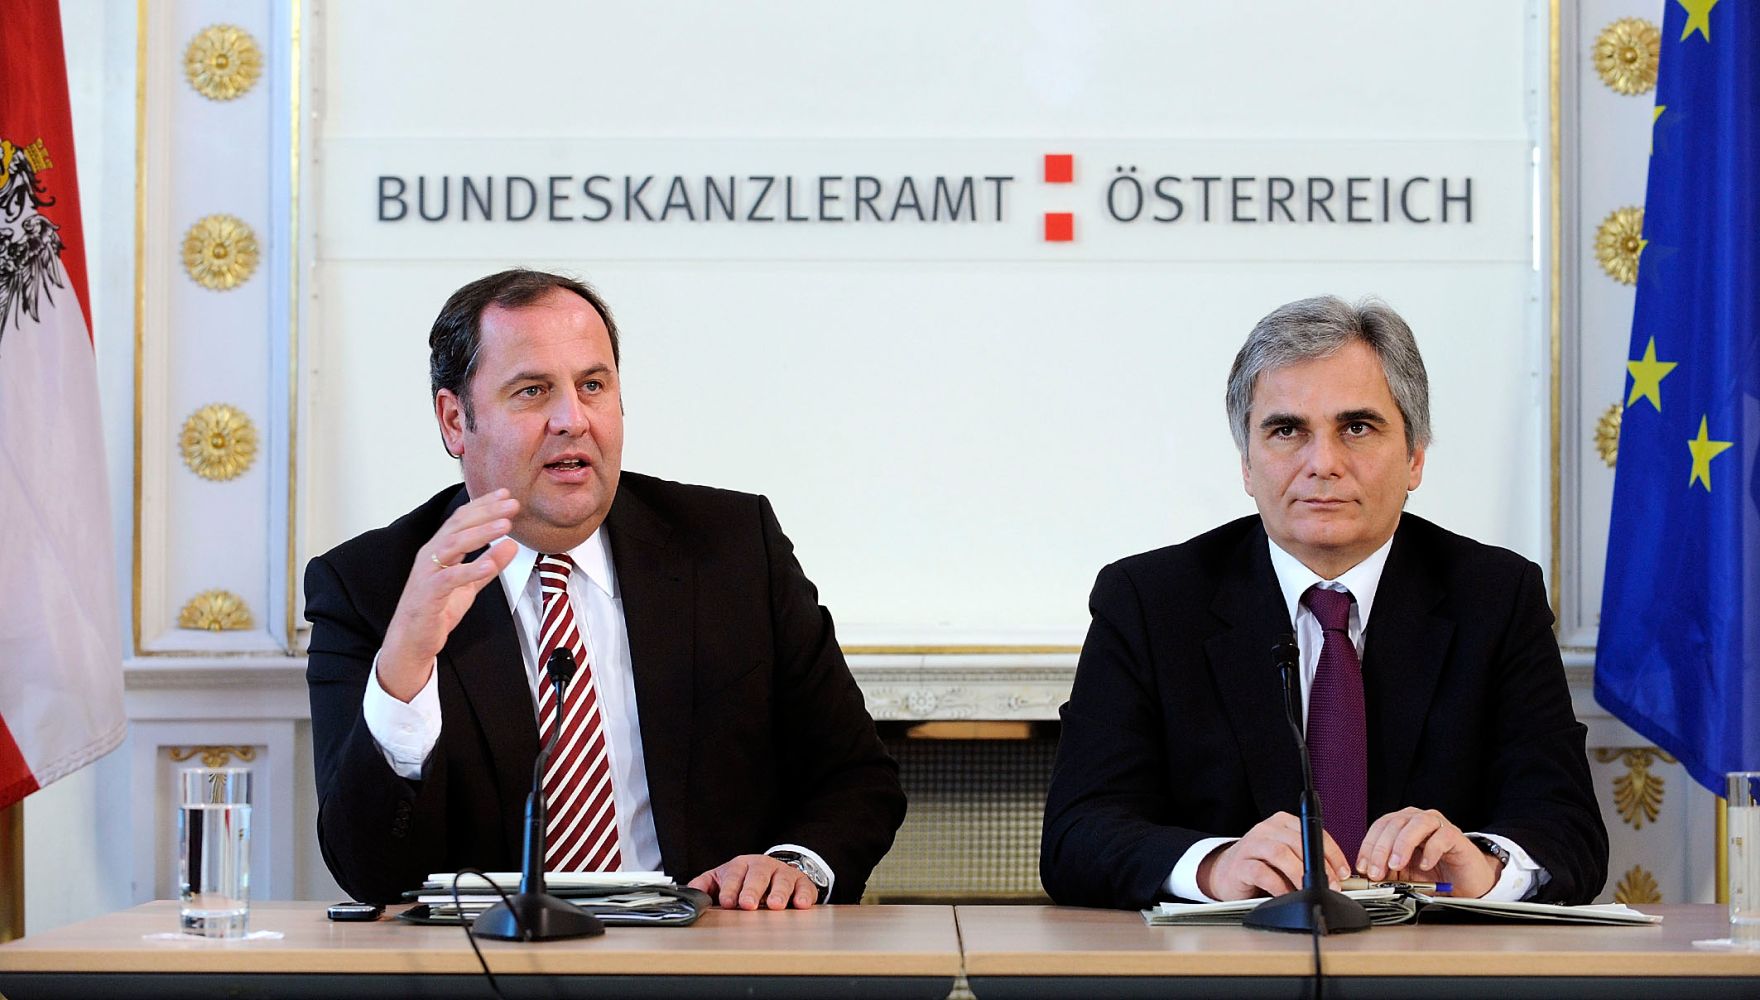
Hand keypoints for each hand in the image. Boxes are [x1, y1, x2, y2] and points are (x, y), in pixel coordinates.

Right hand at [377, 489, 519, 700]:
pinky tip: (490, 562)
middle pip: (458, 526)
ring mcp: (427, 573)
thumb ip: (489, 565)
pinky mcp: (428, 594)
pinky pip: (450, 577)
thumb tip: (511, 545)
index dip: (483, 505)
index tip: (506, 495)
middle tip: (512, 503)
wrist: (412, 640)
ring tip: (505, 525)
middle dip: (486, 512)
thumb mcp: (470, 585)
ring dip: (481, 533)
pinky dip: (471, 568)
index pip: (461, 519)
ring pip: (454, 545)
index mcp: (438, 550)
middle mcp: (430, 556)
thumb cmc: (437, 610)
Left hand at [687, 854, 819, 909]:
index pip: (734, 874)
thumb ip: (703, 885)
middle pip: (758, 875)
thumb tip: (687, 892)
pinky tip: (801, 904)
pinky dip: (804, 896)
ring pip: (782, 881)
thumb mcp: (721, 879)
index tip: (727, 902)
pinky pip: (805, 888)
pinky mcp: (802, 883)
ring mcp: (783, 874)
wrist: (774, 870)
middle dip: (752, 890)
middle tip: (747, 905)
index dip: (730, 888)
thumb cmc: (744, 879)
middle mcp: (763, 867)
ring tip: (775, 906)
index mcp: (741, 865)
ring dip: (778, 893)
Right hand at [1196, 812, 1352, 900]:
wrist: (1225, 873)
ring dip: (1299, 875)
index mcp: (1282, 822)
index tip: (1344, 872)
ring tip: (1310, 891)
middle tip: (1331, 885)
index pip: (1313, 832)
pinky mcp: (1240, 864)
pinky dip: (1278, 886)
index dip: (1332, 853)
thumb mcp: (1286, 856)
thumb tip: (1336, 877)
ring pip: (1280, 854)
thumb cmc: (1261, 865)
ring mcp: (1251, 845)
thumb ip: (1306, 859)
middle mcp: (1266, 829)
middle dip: (1319, 866)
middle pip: (1298, 842)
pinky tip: (1287, 896)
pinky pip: (1262, 873)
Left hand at [1357, 807, 1503, 898]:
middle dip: (1381, 849)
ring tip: (1396, 865)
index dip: (1369, 846)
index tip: (1363, 867)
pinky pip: (1441, 837)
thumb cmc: (1434, 873)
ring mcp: (1437, 825)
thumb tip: (1368, 875)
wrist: (1465, 880)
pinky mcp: (1455, 836)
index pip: (1379, 827)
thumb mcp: (1404, 874)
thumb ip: (1388, 871)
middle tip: (1377, 872)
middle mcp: (1417, 820)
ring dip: (1402, 845)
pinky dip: (1430, 851)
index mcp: (1402, 824)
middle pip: (1394, 824)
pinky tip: (1425, 866)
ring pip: (1415, 825)